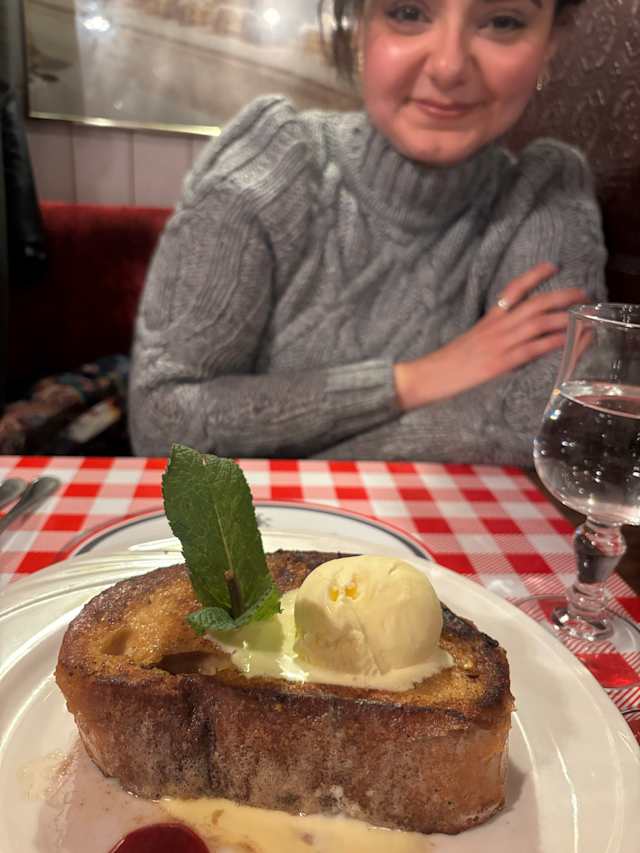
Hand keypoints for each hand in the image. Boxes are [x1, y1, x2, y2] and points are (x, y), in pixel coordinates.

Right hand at [395, 262, 585, 410]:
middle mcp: (496, 326)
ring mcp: (500, 343)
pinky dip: (554, 343)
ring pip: (539, 323)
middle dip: (562, 296)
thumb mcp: (471, 340)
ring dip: (566, 318)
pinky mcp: (501, 362)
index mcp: (488, 319)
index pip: (513, 289)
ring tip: (585, 317)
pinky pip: (533, 349)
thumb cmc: (448, 362)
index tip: (554, 265)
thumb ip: (492, 333)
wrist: (429, 375)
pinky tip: (569, 341)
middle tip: (584, 293)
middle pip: (535, 303)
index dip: (535, 275)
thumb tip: (512, 335)